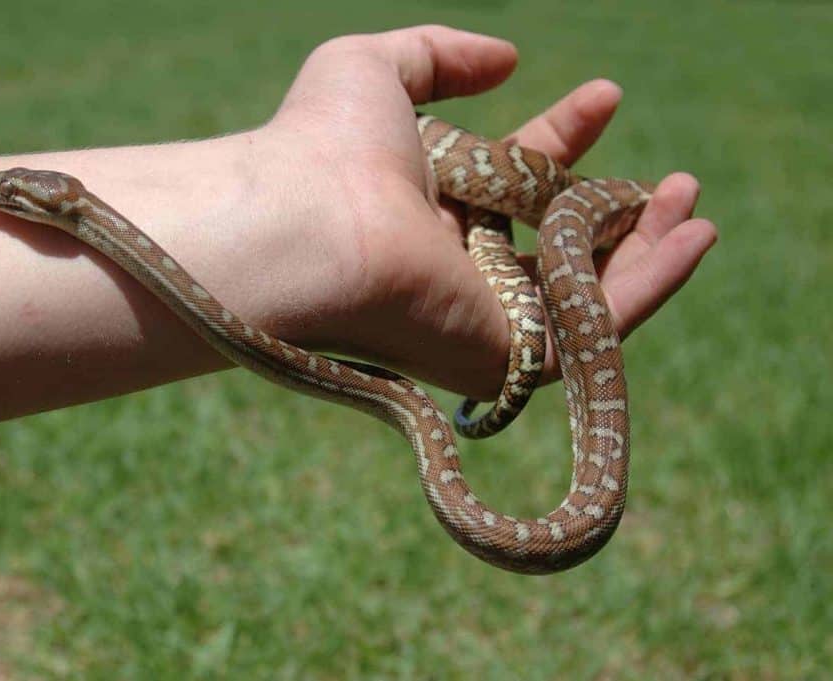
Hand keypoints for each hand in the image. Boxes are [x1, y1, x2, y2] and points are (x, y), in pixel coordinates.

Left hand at [260, 25, 716, 398]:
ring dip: (647, 250)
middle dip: (616, 210)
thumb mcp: (376, 69)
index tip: (603, 96)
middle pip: (552, 243)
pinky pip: (591, 329)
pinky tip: (693, 238)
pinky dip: (650, 287)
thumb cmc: (324, 146)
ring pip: (581, 291)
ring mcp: (479, 319)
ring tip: (693, 204)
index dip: (561, 138)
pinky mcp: (505, 358)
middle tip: (675, 178)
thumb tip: (507, 58)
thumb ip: (439, 53)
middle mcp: (454, 268)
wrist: (307, 227)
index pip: (510, 178)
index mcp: (426, 210)